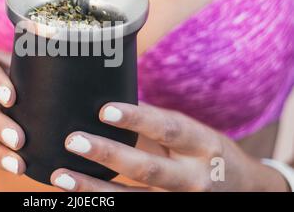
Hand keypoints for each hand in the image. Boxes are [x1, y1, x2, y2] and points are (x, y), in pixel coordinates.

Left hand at [51, 102, 288, 191]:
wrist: (243, 190)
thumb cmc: (207, 152)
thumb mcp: (192, 132)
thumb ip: (157, 121)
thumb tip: (110, 103)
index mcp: (201, 144)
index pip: (168, 128)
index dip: (137, 118)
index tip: (104, 110)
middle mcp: (194, 177)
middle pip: (148, 168)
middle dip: (108, 154)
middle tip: (72, 140)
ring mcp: (180, 202)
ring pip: (133, 198)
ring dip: (93, 188)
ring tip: (61, 176)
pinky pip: (131, 210)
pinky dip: (103, 203)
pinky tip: (77, 196)